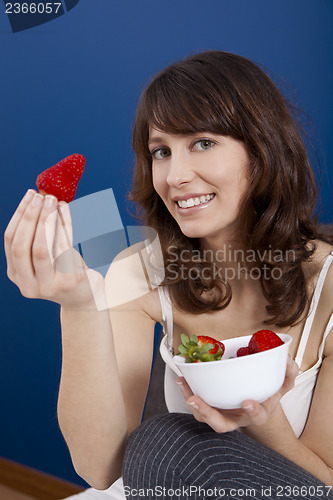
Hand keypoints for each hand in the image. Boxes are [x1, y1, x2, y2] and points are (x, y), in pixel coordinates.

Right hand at [4, 189, 104, 310]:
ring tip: (54, 200)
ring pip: (41, 249)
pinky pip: (64, 250)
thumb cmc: (64, 271)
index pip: (11, 241)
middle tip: (41, 196)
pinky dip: (63, 226)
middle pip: (23, 247)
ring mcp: (48, 286)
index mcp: (16, 275)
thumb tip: (41, 198)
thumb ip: (38, 236)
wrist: (85, 298)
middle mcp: (28, 284)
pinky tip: (65, 211)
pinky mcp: (68, 282)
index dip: (19, 216)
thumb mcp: (45, 258)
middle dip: (31, 218)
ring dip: (47, 220)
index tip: (29, 195)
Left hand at [176, 354, 298, 431]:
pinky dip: (188, 391)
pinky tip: (183, 378)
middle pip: (221, 425)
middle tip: (196, 400)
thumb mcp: (281, 384)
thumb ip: (287, 374)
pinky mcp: (210, 407)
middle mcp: (236, 418)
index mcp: (256, 413)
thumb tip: (289, 360)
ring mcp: (221, 414)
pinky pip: (197, 404)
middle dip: (207, 414)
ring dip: (192, 401)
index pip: (257, 417)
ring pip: (204, 416)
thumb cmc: (266, 393)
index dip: (253, 411)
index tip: (247, 402)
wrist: (255, 401)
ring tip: (184, 384)